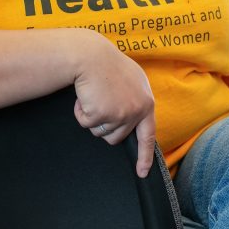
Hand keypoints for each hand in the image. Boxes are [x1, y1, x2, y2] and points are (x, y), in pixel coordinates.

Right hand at [73, 33, 155, 176]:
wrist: (91, 55)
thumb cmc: (108, 65)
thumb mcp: (133, 81)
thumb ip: (137, 101)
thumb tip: (135, 121)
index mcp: (146, 103)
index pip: (148, 136)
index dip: (145, 157)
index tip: (142, 173)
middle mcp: (136, 111)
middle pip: (117, 137)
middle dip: (104, 125)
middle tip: (101, 101)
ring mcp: (120, 114)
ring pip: (101, 132)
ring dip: (93, 117)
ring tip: (94, 95)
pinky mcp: (102, 114)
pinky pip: (86, 123)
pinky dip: (81, 112)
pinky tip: (85, 95)